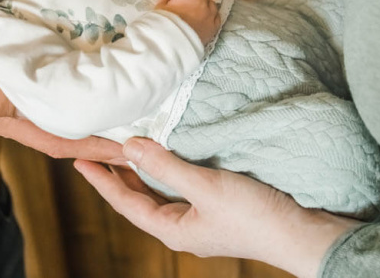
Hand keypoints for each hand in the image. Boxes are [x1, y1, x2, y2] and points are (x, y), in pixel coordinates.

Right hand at [0, 14, 124, 163]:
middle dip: (102, 132)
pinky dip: (71, 81)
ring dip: (90, 106)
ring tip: (123, 99)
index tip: (131, 147)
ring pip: (59, 104)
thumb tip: (27, 106)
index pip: (58, 137)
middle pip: (66, 126)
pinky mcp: (5, 67)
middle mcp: (9, 106)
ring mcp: (8, 87)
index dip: (95, 146)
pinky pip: (46, 78)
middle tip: (141, 125)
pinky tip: (87, 70)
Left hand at [74, 138, 361, 277]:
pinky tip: (168, 158)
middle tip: (98, 152)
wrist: (299, 232)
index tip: (80, 161)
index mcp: (172, 229)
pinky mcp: (216, 211)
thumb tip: (130, 147)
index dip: (101, 181)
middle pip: (138, 200)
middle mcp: (182, 228)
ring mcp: (200, 221)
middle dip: (118, 177)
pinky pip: (179, 190)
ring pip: (159, 194)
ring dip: (141, 173)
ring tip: (126, 152)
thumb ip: (166, 166)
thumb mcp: (205, 186)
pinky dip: (166, 172)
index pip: (125, 203)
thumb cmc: (252, 214)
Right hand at [155, 0, 220, 44]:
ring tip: (196, 12)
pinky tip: (204, 20)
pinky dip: (211, 16)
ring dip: (204, 4)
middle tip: (185, 2)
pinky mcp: (214, 25)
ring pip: (210, 2)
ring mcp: (209, 13)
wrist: (172, 46)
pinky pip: (217, 16)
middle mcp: (200, 0)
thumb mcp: (158, 9)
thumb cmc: (163, 26)